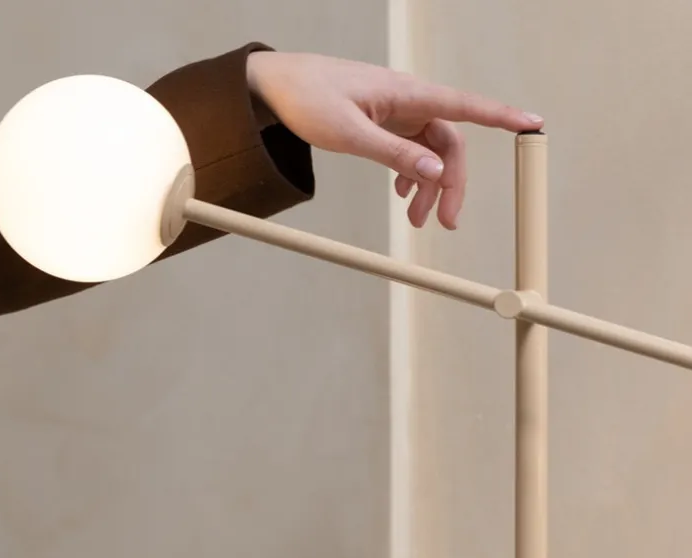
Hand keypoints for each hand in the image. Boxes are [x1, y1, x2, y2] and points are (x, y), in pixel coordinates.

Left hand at [247, 51, 542, 228]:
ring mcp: (396, 113)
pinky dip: (411, 175)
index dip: (501, 116)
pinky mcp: (383, 122)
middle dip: (450, 184)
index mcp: (406, 94)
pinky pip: (409, 150)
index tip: (533, 123)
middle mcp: (408, 101)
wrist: (274, 86)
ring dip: (428, 186)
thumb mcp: (349, 133)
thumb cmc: (307, 98)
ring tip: (416, 220)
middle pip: (448, 144)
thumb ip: (393, 153)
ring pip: (429, 152)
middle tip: (443, 223)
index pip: (464, 106)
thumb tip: (436, 171)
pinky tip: (403, 195)